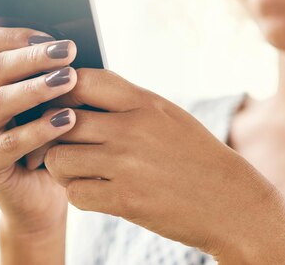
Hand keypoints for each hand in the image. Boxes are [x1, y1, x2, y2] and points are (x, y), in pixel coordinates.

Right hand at [0, 27, 78, 235]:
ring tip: (69, 80)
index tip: (54, 36)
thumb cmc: (51, 141)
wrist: (41, 197)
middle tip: (69, 51)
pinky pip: (9, 143)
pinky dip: (40, 129)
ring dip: (36, 88)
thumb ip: (52, 77)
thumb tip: (71, 46)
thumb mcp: (51, 104)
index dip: (16, 35)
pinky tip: (67, 120)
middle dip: (34, 57)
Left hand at [42, 69, 284, 262]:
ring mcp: (126, 165)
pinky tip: (95, 191)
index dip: (61, 89)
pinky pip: (74, 193)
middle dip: (53, 132)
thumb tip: (80, 88)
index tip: (59, 102)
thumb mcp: (167, 115)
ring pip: (59, 158)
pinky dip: (79, 194)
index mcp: (144, 102)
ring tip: (77, 169)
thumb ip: (126, 102)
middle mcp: (131, 129)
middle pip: (60, 119)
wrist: (232, 204)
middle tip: (59, 142)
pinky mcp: (124, 201)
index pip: (82, 79)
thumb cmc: (196, 155)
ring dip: (61, 166)